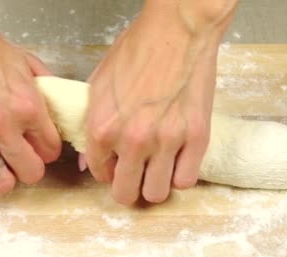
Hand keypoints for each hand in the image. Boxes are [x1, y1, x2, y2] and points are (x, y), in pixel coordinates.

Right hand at [0, 3, 60, 203]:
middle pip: (31, 172)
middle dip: (30, 168)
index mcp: (27, 106)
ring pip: (0, 182)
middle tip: (22, 161)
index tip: (39, 148)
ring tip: (2, 173)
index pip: (50, 150)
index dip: (46, 151)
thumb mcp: (25, 61)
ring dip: (5, 182)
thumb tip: (58, 112)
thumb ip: (45, 89)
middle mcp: (1, 125)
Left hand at [84, 0, 234, 204]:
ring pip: (158, 193)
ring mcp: (167, 141)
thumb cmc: (137, 51)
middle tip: (135, 176)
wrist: (178, 32)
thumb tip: (90, 161)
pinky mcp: (197, 138)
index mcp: (103, 128)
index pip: (100, 173)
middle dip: (128, 188)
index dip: (107, 171)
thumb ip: (92, 125)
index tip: (116, 165)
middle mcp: (133, 140)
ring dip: (155, 185)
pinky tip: (178, 160)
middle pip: (127, 194)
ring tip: (158, 169)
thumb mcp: (99, 85)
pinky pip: (186, 180)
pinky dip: (181, 175)